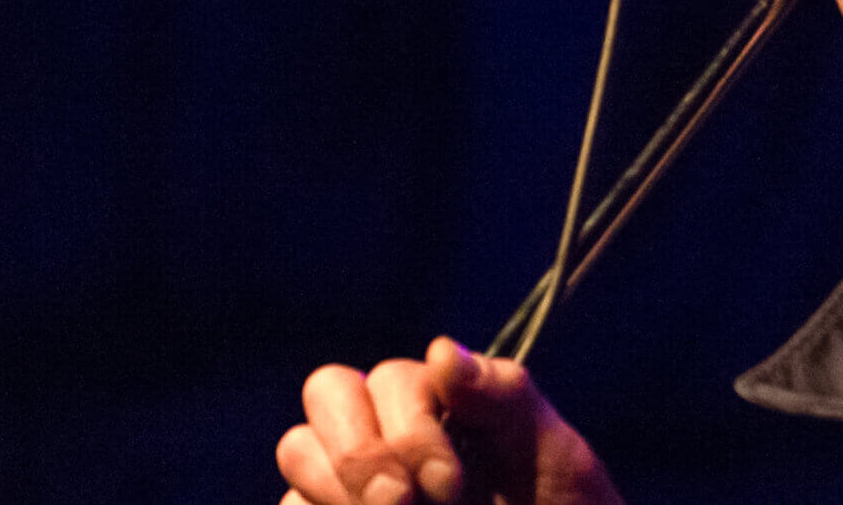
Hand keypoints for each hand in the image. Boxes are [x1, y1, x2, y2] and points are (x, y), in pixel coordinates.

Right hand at [277, 337, 622, 504]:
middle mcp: (383, 426)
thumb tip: (441, 352)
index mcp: (437, 397)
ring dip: (340, 490)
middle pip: (326, 395)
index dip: (410, 429)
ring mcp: (347, 477)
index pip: (386, 379)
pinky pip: (291, 504)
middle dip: (360, 454)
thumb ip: (503, 396)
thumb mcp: (552, 453)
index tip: (448, 485)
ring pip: (299, 451)